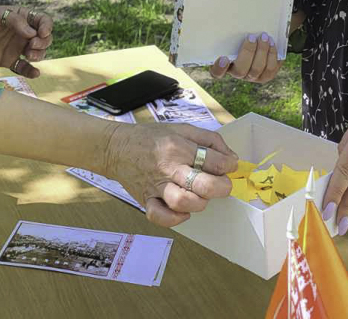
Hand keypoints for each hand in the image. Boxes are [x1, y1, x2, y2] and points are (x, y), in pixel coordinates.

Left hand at [0, 6, 53, 77]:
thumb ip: (15, 21)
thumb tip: (32, 33)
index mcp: (23, 18)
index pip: (42, 21)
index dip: (47, 26)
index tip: (42, 33)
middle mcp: (23, 33)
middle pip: (44, 39)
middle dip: (43, 43)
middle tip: (31, 45)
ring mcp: (17, 48)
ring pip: (37, 53)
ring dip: (38, 55)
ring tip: (28, 55)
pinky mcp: (10, 61)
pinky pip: (24, 68)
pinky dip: (31, 71)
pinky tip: (35, 73)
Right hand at [104, 123, 236, 226]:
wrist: (117, 147)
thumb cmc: (151, 137)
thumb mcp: (182, 128)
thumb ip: (209, 140)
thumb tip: (231, 157)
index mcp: (178, 147)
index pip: (214, 160)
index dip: (228, 165)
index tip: (229, 165)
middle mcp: (168, 168)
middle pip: (202, 185)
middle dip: (220, 187)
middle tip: (222, 185)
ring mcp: (156, 186)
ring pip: (183, 203)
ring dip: (199, 202)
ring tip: (201, 196)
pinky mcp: (146, 200)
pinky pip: (160, 217)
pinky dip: (175, 219)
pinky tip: (184, 212)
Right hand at [208, 33, 282, 82]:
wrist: (259, 40)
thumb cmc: (241, 35)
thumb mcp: (233, 33)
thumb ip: (230, 30)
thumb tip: (227, 11)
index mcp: (224, 64)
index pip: (216, 72)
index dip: (219, 68)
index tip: (224, 57)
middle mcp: (237, 73)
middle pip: (240, 71)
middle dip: (248, 52)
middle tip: (252, 37)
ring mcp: (252, 76)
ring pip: (257, 69)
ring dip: (262, 52)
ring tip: (264, 37)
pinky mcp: (266, 76)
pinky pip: (270, 68)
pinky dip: (272, 54)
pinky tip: (272, 42)